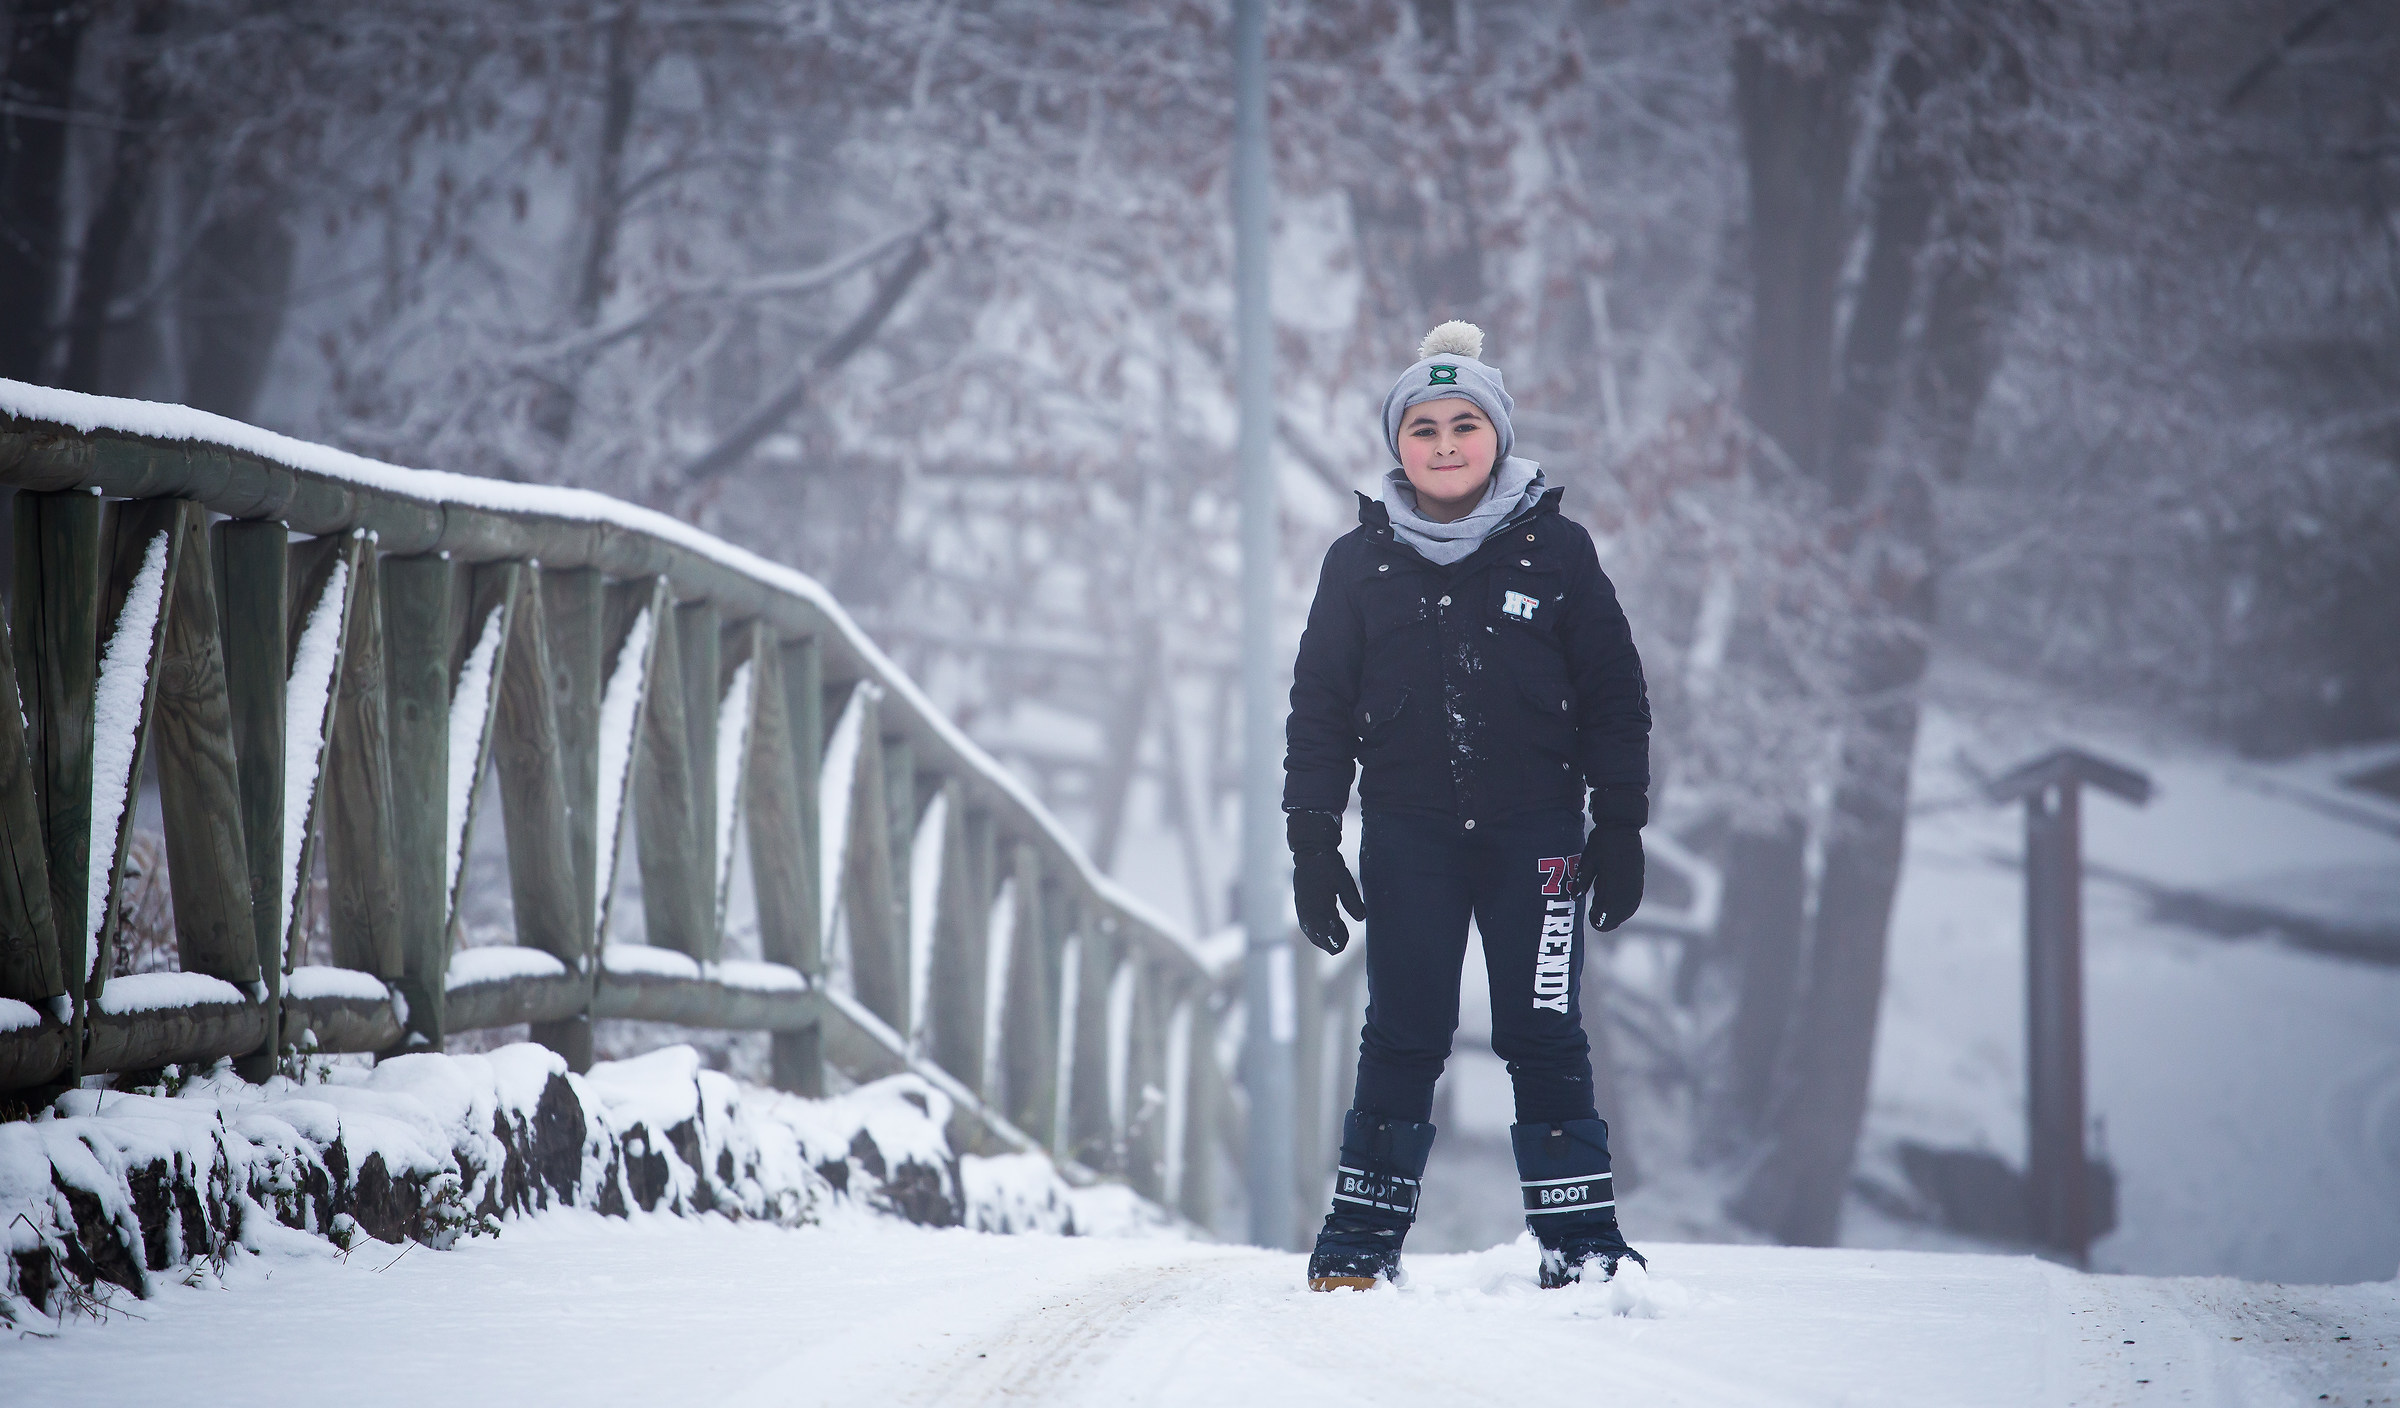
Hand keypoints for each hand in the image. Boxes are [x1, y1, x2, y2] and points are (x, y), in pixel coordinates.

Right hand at [1288, 811, 1365, 954]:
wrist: (1310, 852)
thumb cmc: (1328, 865)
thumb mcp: (1345, 882)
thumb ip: (1353, 902)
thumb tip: (1361, 918)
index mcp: (1319, 910)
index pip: (1330, 939)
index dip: (1341, 940)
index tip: (1347, 933)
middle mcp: (1308, 915)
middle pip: (1322, 941)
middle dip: (1334, 939)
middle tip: (1344, 930)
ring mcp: (1302, 912)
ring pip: (1314, 936)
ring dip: (1326, 935)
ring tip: (1338, 926)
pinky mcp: (1300, 908)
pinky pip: (1308, 928)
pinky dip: (1318, 930)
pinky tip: (1328, 923)